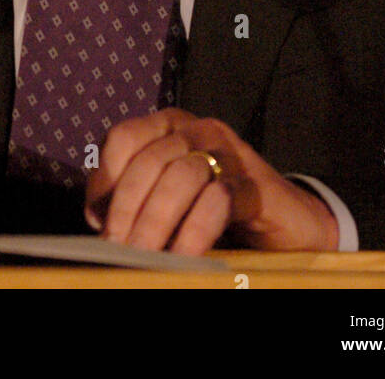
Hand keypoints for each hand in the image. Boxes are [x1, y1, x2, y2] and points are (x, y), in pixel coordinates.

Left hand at [84, 108, 338, 253]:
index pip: (124, 138)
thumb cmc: (214, 211)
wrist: (287, 224)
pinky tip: (184, 255)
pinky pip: (219, 200)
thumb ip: (136, 200)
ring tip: (145, 256)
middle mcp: (197, 131)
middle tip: (119, 249)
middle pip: (150, 160)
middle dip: (129, 208)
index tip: (99, 221)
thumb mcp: (168, 200)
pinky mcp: (255, 185)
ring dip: (157, 220)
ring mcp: (229, 153)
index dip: (106, 179)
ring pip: (181, 175)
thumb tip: (98, 218)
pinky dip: (194, 230)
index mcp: (168, 127)